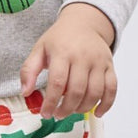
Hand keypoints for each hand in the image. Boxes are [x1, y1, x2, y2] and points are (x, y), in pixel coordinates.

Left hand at [19, 3, 118, 118]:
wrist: (83, 23)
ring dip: (83, 108)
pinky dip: (106, 104)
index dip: (51, 102)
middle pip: (77, 90)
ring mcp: (99, 62)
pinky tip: (97, 113)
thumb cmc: (60, 39)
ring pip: (95, 92)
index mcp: (62, 52)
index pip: (57, 82)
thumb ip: (28, 70)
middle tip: (58, 114)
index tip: (45, 113)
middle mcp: (83, 57)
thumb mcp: (39, 49)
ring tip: (72, 111)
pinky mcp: (110, 66)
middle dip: (66, 108)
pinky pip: (112, 88)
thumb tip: (25, 92)